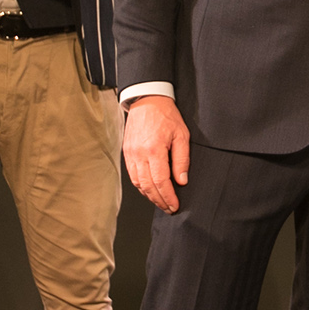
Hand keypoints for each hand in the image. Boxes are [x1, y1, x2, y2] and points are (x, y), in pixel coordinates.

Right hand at [123, 95, 190, 212]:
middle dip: (159, 200)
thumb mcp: (181, 135)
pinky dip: (141, 186)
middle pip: (148, 186)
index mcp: (154, 150)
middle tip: (169, 208)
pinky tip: (150, 190)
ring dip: (149, 196)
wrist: (147, 100)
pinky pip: (132, 175)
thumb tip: (182, 181)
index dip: (168, 196)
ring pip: (138, 183)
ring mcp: (130, 154)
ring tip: (161, 202)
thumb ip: (181, 160)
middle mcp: (139, 154)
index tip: (175, 205)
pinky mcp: (126, 152)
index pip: (161, 181)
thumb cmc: (166, 116)